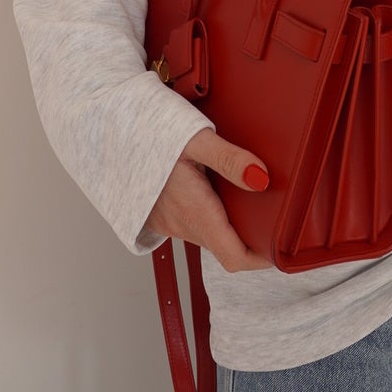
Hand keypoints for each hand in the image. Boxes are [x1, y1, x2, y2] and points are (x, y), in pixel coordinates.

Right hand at [143, 126, 274, 271]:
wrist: (109, 133)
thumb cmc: (151, 132)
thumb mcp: (195, 139)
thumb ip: (230, 159)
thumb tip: (262, 178)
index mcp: (195, 211)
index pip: (234, 258)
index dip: (262, 258)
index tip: (281, 248)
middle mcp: (182, 224)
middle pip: (225, 248)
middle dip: (251, 240)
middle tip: (274, 218)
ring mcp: (169, 223)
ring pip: (208, 236)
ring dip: (229, 227)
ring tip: (251, 202)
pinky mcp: (159, 215)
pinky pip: (192, 226)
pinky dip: (211, 218)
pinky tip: (217, 192)